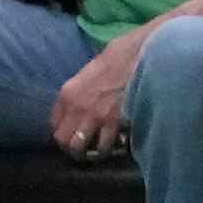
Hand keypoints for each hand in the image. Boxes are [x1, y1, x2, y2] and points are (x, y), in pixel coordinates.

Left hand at [53, 29, 148, 157]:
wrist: (148, 51)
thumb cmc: (126, 52)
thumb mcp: (97, 65)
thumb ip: (87, 84)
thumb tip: (90, 91)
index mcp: (69, 91)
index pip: (54, 123)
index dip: (65, 131)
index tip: (77, 132)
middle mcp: (76, 106)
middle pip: (62, 139)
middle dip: (74, 146)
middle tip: (88, 146)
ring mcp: (94, 115)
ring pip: (79, 147)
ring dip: (90, 150)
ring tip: (102, 149)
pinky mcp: (113, 121)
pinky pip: (104, 145)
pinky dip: (111, 147)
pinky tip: (119, 142)